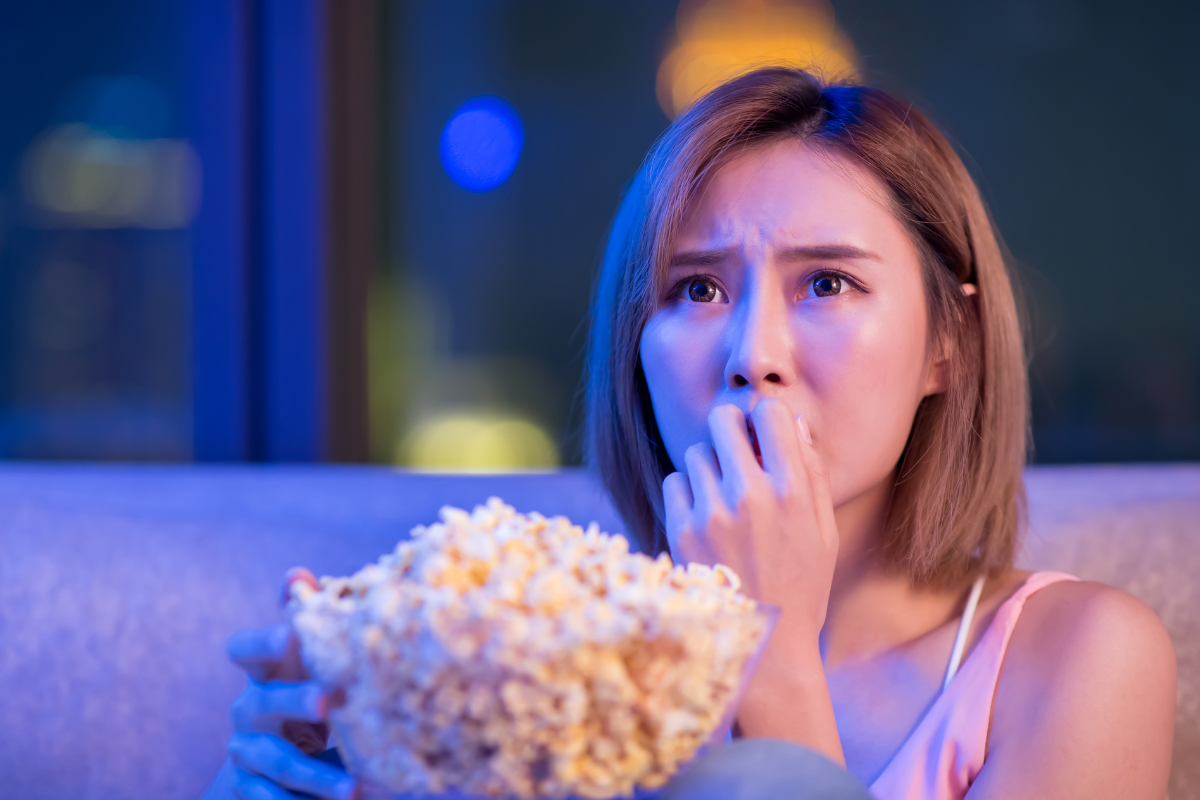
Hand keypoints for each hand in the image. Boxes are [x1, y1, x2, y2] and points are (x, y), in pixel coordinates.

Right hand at [206, 569, 359, 799]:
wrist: (279, 761)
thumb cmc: (306, 690)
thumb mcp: (307, 659)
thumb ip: (306, 619)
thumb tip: (295, 574)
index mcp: (263, 670)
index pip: (245, 649)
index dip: (263, 640)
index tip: (291, 633)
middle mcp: (248, 708)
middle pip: (264, 702)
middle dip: (295, 701)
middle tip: (329, 702)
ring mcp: (246, 751)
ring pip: (278, 761)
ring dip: (316, 776)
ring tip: (355, 788)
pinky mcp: (251, 788)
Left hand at [662, 399, 838, 645]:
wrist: (764, 647)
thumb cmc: (801, 587)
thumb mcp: (823, 532)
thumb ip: (811, 474)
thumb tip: (794, 422)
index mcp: (793, 493)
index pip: (770, 414)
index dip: (765, 417)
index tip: (763, 432)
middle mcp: (751, 497)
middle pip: (724, 420)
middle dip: (730, 428)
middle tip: (735, 449)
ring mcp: (712, 514)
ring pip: (697, 452)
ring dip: (709, 466)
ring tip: (724, 497)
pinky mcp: (681, 531)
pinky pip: (674, 482)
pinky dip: (687, 493)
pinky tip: (705, 517)